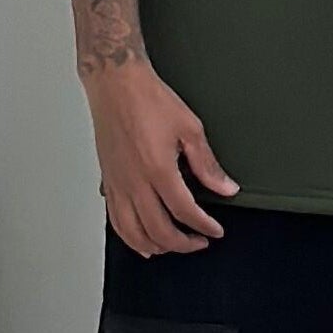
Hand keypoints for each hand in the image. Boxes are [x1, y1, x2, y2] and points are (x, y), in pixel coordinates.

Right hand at [85, 61, 239, 256]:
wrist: (117, 85)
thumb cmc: (148, 100)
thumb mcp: (190, 128)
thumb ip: (207, 163)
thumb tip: (224, 186)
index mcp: (158, 170)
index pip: (185, 212)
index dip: (203, 226)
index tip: (214, 230)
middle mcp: (135, 183)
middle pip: (158, 230)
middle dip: (182, 243)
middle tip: (199, 242)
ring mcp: (118, 184)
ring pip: (132, 232)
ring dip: (154, 246)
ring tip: (172, 247)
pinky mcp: (108, 181)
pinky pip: (115, 220)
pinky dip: (128, 236)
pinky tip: (138, 238)